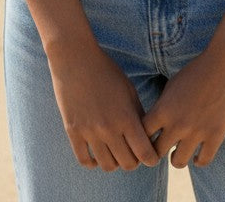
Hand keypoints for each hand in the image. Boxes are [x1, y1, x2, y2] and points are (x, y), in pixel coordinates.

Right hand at [47, 39, 159, 171]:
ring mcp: (89, 132)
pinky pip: (84, 160)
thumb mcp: (129, 90)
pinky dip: (93, 162)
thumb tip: (146, 137)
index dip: (151, 159)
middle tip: (133, 152)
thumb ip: (138, 114)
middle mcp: (109, 129)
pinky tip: (98, 153)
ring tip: (115, 151)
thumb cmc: (106, 71)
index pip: (145, 154)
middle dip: (134, 161)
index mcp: (126, 117)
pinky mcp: (73, 131)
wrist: (76, 59)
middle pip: (127, 164)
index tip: (151, 156)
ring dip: (115, 162)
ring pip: (107, 166)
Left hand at [141, 45, 224, 168]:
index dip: (142, 138)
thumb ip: (162, 106)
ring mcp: (197, 132)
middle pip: (155, 152)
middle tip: (161, 149)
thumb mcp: (172, 85)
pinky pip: (203, 161)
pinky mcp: (216, 135)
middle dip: (156, 151)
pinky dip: (198, 161)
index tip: (146, 138)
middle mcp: (177, 124)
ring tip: (179, 153)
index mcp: (163, 109)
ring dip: (176, 158)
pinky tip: (197, 156)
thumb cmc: (197, 69)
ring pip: (178, 162)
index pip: (141, 135)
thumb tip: (154, 124)